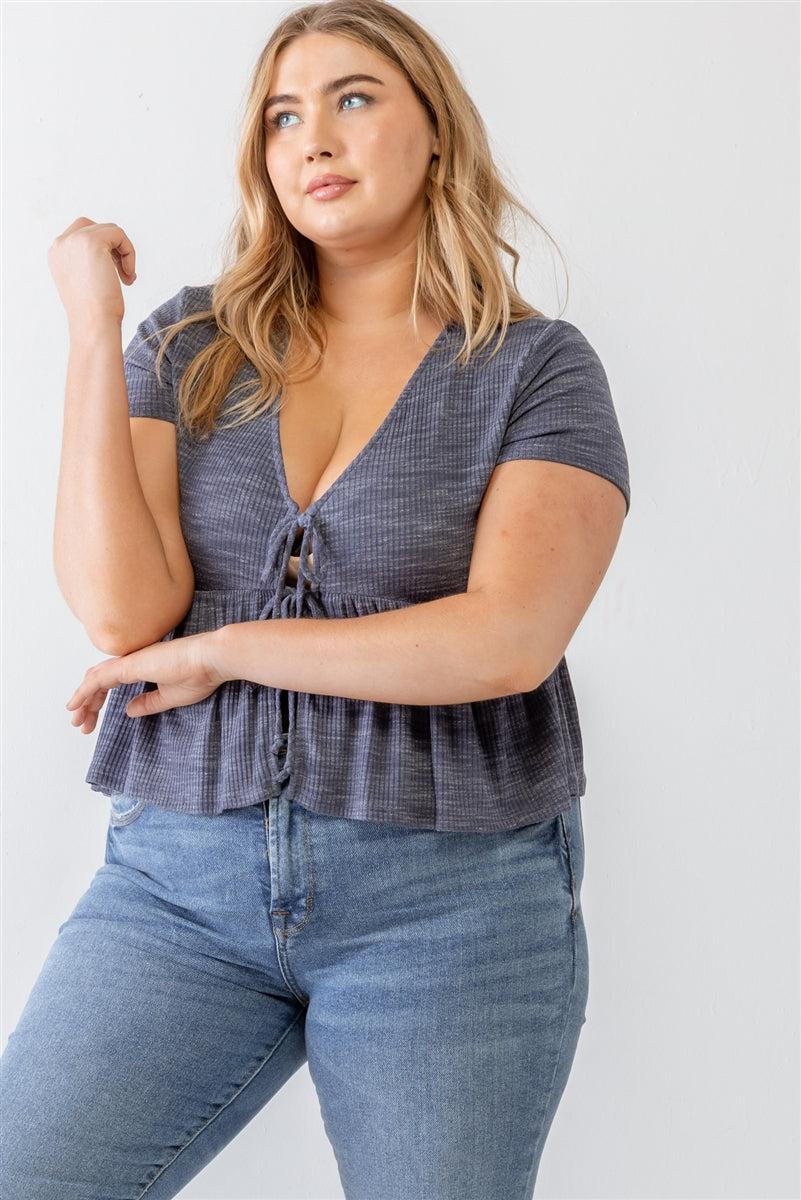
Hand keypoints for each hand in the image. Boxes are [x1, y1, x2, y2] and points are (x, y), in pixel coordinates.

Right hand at [48, 216, 136, 335]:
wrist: (93, 324)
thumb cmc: (94, 312)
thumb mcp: (85, 282)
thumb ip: (89, 262)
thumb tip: (109, 253)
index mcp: (57, 254)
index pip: (82, 234)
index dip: (104, 250)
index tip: (113, 273)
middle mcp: (61, 244)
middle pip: (95, 228)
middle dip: (113, 248)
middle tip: (123, 273)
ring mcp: (74, 240)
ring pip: (110, 230)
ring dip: (124, 253)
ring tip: (127, 277)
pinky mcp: (92, 242)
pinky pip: (119, 234)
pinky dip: (130, 253)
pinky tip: (129, 275)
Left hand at [64, 631, 226, 733]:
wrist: (211, 659)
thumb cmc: (199, 675)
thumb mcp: (169, 697)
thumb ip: (148, 703)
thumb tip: (127, 710)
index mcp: (142, 667)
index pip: (110, 683)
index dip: (97, 702)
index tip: (91, 721)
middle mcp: (132, 662)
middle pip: (98, 681)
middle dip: (87, 703)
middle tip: (80, 725)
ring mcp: (129, 662)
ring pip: (95, 680)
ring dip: (83, 700)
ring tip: (76, 720)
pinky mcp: (129, 665)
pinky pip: (99, 679)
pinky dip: (84, 692)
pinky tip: (76, 704)